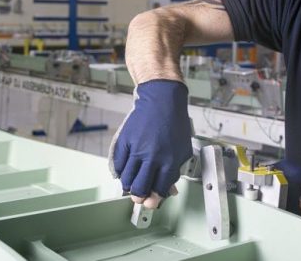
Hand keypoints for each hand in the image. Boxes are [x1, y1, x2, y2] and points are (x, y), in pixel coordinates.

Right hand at [109, 79, 192, 207]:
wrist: (161, 101)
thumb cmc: (173, 123)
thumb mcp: (182, 149)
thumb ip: (174, 172)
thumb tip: (168, 191)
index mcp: (169, 161)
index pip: (159, 190)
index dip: (155, 198)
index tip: (152, 200)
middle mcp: (152, 157)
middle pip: (140, 189)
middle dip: (140, 196)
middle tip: (140, 196)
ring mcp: (136, 149)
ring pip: (126, 180)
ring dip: (129, 185)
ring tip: (133, 182)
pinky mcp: (125, 142)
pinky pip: (118, 165)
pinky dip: (121, 171)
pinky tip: (127, 169)